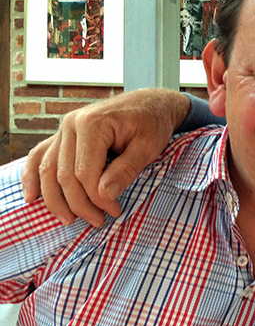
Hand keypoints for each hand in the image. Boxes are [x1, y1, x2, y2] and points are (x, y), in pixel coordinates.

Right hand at [21, 88, 190, 226]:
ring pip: (48, 170)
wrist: (150, 104)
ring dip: (55, 199)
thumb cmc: (152, 123)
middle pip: (63, 175)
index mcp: (92, 123)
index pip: (84, 172)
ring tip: (69, 220)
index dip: (97, 198)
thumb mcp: (148, 147)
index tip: (114, 211)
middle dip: (79, 203)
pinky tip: (32, 197)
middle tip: (98, 221)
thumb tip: (104, 195)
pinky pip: (41, 156)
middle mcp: (71, 124)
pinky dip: (33, 177)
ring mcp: (64, 129)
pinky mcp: (64, 135)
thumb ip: (126, 170)